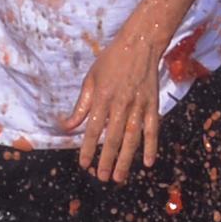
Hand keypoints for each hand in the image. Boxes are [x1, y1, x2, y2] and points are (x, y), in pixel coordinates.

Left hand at [74, 28, 165, 183]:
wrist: (140, 44)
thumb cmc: (112, 60)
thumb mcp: (90, 79)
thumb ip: (81, 104)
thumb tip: (67, 125)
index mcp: (102, 97)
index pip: (93, 129)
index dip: (88, 148)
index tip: (84, 164)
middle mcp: (121, 104)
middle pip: (113, 138)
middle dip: (106, 160)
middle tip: (101, 177)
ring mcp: (139, 106)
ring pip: (132, 138)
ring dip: (126, 159)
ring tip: (119, 177)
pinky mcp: (153, 105)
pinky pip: (152, 129)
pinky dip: (151, 146)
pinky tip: (148, 162)